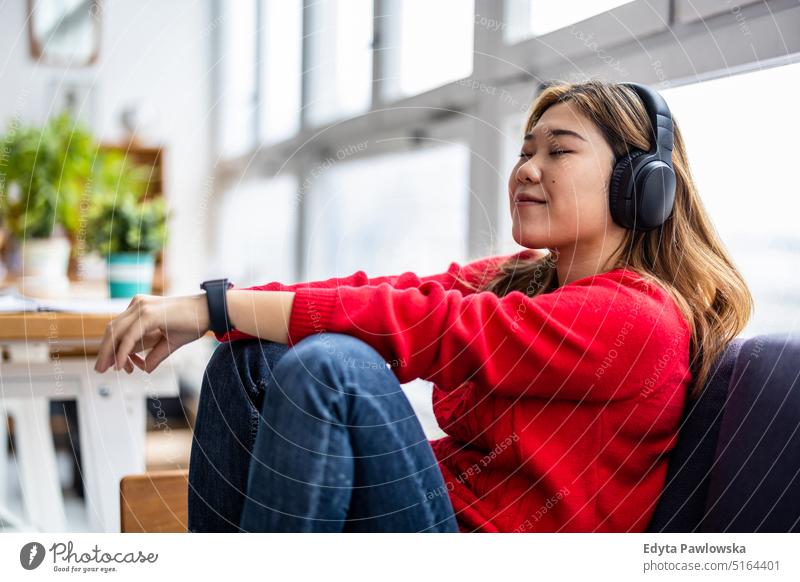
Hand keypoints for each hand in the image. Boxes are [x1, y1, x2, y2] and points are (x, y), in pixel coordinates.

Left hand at [94, 293, 209, 373]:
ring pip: (116, 332)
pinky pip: (129, 336)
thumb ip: (154, 353)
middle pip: (112, 330)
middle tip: (101, 369)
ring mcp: (142, 307)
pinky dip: (122, 352)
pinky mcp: (148, 314)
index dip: (114, 349)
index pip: (119, 329)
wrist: (210, 311)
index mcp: (140, 307)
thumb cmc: (193, 323)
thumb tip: (144, 369)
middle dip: (104, 351)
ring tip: (106, 369)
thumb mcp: (169, 342)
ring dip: (108, 353)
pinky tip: (120, 364)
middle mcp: (137, 304)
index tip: (119, 366)